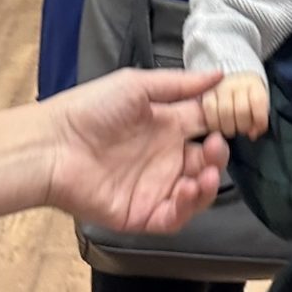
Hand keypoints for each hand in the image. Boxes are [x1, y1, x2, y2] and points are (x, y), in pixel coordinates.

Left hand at [44, 70, 227, 231]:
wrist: (52, 146)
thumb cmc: (90, 109)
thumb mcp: (136, 86)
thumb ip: (180, 84)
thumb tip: (219, 74)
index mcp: (166, 125)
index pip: (206, 126)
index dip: (224, 124)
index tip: (238, 119)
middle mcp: (164, 157)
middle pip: (206, 161)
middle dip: (219, 157)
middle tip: (217, 147)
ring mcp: (154, 187)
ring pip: (196, 192)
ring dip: (208, 185)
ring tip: (205, 174)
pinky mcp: (142, 213)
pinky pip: (175, 217)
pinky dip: (188, 206)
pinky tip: (187, 190)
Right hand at [199, 72, 269, 139]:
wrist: (231, 85)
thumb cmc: (246, 100)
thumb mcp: (258, 107)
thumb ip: (259, 121)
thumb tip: (252, 134)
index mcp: (254, 85)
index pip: (258, 101)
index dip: (259, 120)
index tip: (255, 130)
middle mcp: (237, 82)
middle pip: (241, 110)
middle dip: (242, 127)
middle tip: (241, 130)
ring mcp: (220, 86)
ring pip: (224, 112)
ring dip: (228, 128)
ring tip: (230, 129)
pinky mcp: (206, 92)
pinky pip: (209, 110)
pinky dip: (213, 124)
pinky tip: (217, 127)